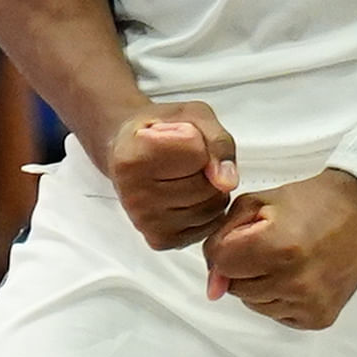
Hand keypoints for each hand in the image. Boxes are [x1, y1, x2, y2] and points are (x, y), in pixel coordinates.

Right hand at [103, 101, 238, 248]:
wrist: (129, 149)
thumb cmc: (160, 130)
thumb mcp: (193, 116)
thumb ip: (216, 142)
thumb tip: (227, 182)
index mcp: (132, 157)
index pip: (196, 152)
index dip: (197, 139)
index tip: (174, 134)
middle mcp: (134, 195)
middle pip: (207, 185)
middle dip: (206, 168)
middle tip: (180, 158)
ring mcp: (145, 222)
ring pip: (212, 207)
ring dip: (210, 188)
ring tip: (182, 174)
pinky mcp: (160, 240)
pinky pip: (208, 225)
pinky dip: (207, 209)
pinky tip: (184, 194)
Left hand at [200, 172, 356, 329]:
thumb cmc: (308, 202)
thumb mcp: (257, 203)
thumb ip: (223, 237)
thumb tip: (213, 288)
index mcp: (276, 247)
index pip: (221, 263)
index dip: (225, 248)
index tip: (243, 237)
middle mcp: (293, 281)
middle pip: (236, 287)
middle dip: (244, 267)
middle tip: (269, 246)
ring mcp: (308, 303)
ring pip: (255, 304)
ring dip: (261, 285)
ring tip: (286, 260)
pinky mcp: (319, 317)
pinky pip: (279, 316)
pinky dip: (281, 298)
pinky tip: (299, 276)